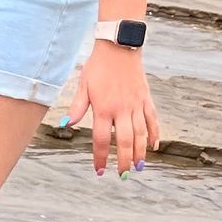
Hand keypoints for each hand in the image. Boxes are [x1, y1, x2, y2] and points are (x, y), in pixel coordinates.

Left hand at [67, 43, 161, 177]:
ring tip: (140, 167)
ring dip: (141, 152)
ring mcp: (136, 104)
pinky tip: (154, 146)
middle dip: (125, 161)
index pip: (102, 139)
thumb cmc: (98, 67)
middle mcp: (122, 109)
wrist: (119, 46)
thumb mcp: (83, 86)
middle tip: (123, 175)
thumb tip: (66, 124)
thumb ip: (77, 107)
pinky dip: (154, 134)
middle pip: (125, 141)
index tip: (100, 170)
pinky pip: (152, 120)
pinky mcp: (146, 98)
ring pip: (141, 133)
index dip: (101, 157)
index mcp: (103, 108)